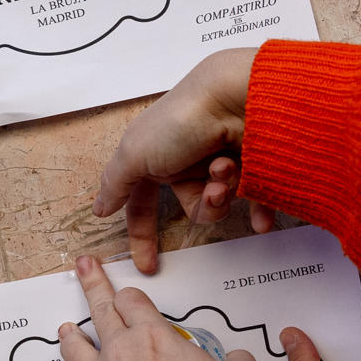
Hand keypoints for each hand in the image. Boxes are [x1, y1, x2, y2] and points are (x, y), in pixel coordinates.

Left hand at [34, 256, 262, 360]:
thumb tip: (239, 357)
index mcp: (153, 338)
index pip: (134, 301)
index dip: (129, 293)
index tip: (125, 287)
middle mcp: (120, 353)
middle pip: (100, 311)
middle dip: (92, 285)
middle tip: (83, 266)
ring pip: (74, 351)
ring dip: (69, 338)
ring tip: (64, 329)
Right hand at [91, 47, 277, 271]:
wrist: (235, 96)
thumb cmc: (181, 120)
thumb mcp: (134, 153)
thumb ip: (115, 183)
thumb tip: (99, 207)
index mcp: (155, 157)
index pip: (142, 202)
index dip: (142, 233)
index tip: (146, 265)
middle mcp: (187, 159)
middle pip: (190, 206)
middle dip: (202, 205)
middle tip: (212, 191)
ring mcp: (219, 159)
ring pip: (220, 203)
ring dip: (224, 194)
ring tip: (229, 170)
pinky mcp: (251, 161)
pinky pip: (255, 200)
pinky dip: (257, 209)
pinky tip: (261, 217)